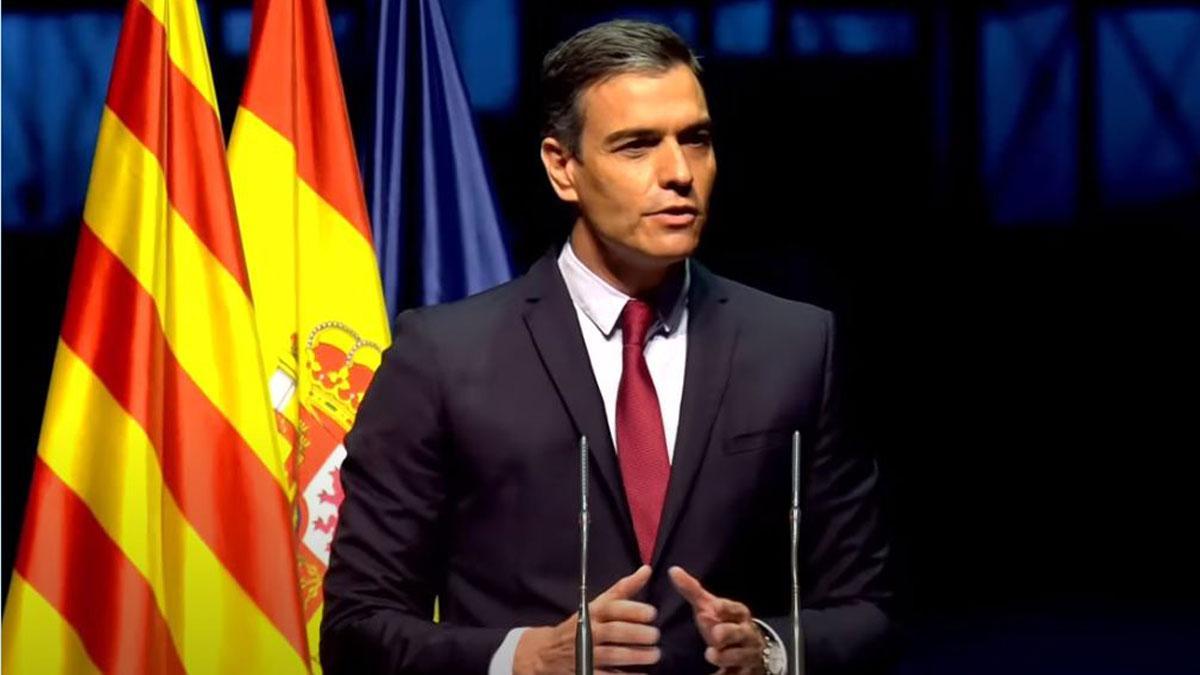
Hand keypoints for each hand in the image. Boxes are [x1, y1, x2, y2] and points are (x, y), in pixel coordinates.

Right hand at [513, 564, 660, 674]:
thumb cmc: (581, 624)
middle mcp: (588, 632)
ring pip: (612, 654)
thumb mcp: (598, 604)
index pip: (611, 608)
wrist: (548, 652)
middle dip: (637, 634)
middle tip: (655, 635)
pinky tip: (642, 674)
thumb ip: (624, 589)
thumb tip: (647, 570)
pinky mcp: (585, 673)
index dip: (632, 610)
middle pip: (613, 631)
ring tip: (655, 655)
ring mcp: (585, 654)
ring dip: (635, 655)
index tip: (652, 613)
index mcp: (591, 613)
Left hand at [669, 566, 765, 673]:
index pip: (734, 609)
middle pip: (738, 632)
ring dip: (726, 656)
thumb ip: (692, 590)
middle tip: (716, 634)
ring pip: (740, 656)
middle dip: (728, 633)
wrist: (749, 648)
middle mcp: (746, 633)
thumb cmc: (724, 623)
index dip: (725, 609)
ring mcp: (747, 654)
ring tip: (711, 655)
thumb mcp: (709, 608)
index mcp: (739, 614)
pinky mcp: (745, 671)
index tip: (714, 607)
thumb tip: (672, 570)